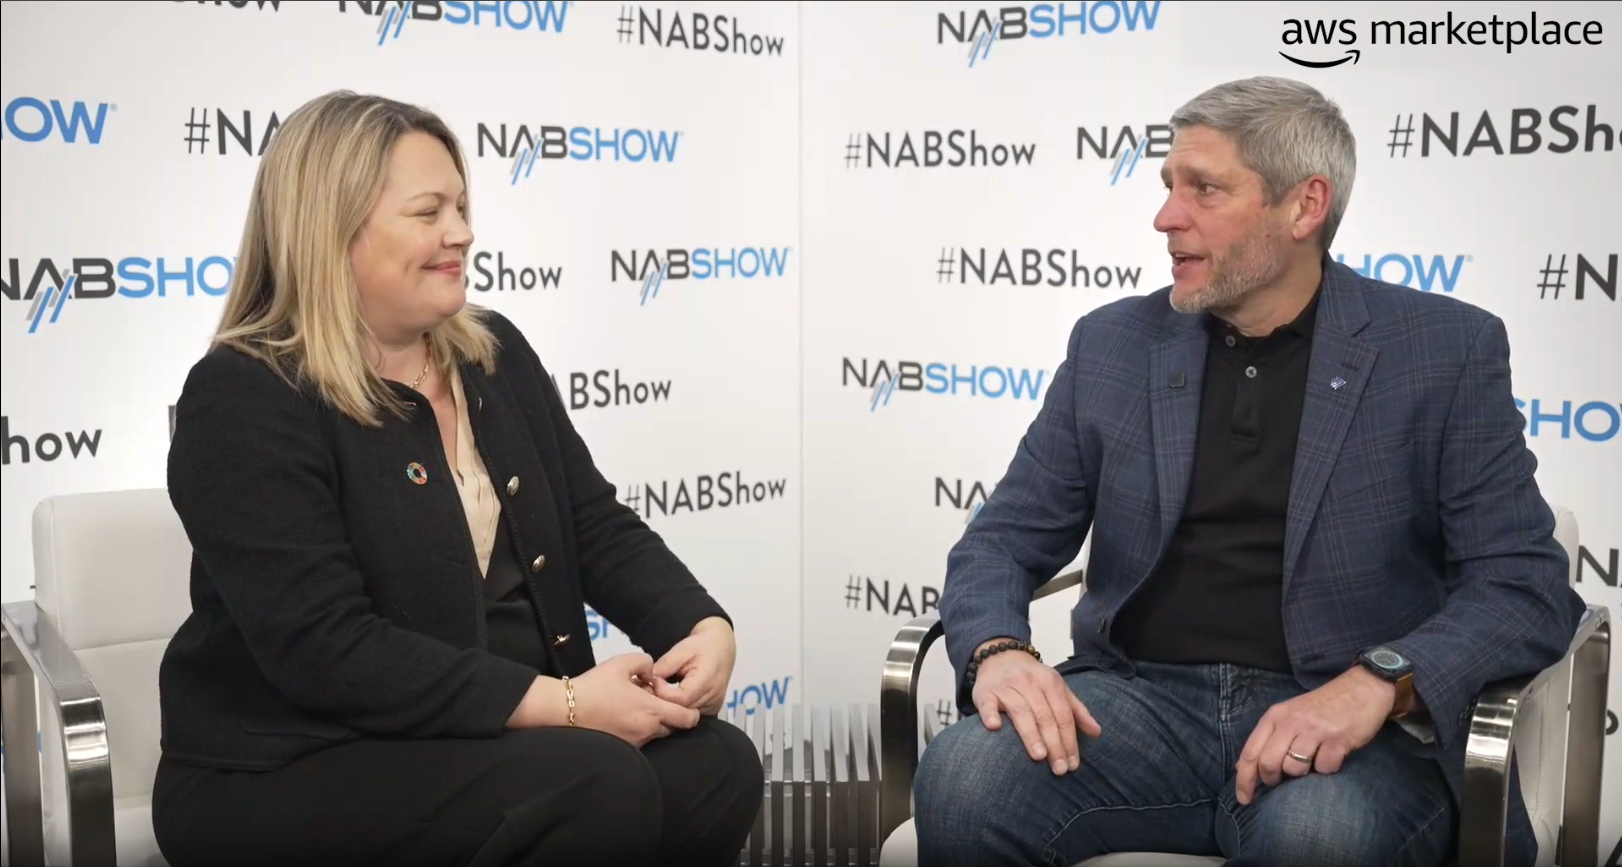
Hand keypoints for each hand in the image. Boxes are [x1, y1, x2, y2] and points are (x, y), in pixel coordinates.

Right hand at [508, 653, 699, 747]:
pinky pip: (641, 739)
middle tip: (656, 701)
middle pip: (674, 728)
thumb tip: (652, 671)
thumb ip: (645, 661)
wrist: (566, 709)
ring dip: (654, 722)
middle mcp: (648, 730)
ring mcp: (636, 743)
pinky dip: (640, 730)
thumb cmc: (596, 685)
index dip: (692, 712)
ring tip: (635, 706)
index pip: (688, 719)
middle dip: (671, 715)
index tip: (686, 703)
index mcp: (653, 710)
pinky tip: (625, 717)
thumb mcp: (621, 663)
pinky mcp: (623, 748)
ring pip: (656, 734)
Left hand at [648, 617, 735, 716]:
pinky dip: (680, 707)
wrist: (721, 647)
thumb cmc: (700, 646)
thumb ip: (665, 665)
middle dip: (664, 700)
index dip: (663, 692)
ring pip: (685, 715)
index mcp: (708, 679)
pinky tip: (673, 696)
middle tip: (653, 686)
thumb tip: (649, 681)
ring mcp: (714, 706)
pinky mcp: (712, 710)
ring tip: (663, 689)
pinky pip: (691, 714)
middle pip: (682, 709)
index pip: (681, 698)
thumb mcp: (681, 649)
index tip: (654, 679)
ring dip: (671, 705)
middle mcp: (714, 697)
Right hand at [970, 638, 1100, 775]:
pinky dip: (990, 714)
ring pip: (1021, 711)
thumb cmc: (1032, 678)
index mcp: (1050, 682)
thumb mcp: (1057, 688)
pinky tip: (995, 727)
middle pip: (1045, 716)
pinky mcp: (985, 691)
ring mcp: (1006, 686)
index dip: (1069, 740)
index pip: (1063, 715)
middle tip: (1059, 769)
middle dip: (1054, 744)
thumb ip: (1076, 710)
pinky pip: (987, 704)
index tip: (1072, 764)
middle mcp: (1029, 683)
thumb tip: (1097, 732)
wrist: (1000, 656)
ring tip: (1039, 756)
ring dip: (1030, 734)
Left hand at [1234, 666, 1396, 804]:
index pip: (1250, 752)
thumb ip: (1267, 738)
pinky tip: (1331, 758)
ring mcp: (1314, 730)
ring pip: (1294, 768)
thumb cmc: (1321, 707)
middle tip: (1281, 781)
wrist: (1361, 689)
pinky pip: (1324, 768)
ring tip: (1311, 762)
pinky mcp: (1338, 739)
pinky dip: (1326, 770)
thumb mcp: (1288, 715)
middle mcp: (1290, 722)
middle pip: (1268, 763)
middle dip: (1272, 780)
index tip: (1243, 799)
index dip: (1244, 780)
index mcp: (1275, 716)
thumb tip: (1242, 767)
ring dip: (1301, 775)